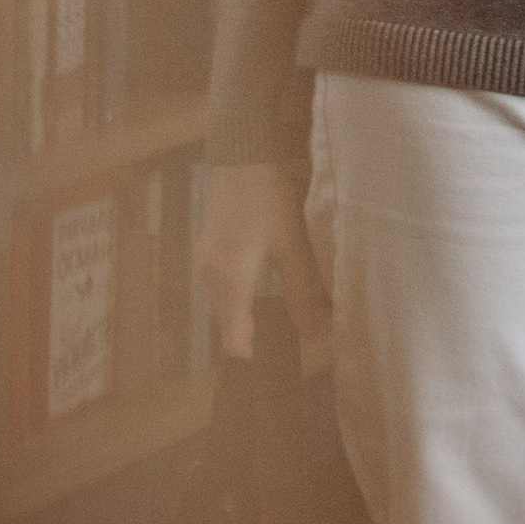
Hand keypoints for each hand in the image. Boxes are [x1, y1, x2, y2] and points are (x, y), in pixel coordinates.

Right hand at [197, 160, 329, 361]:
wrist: (241, 155)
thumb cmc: (269, 199)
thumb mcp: (293, 246)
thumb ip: (303, 293)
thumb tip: (319, 334)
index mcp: (232, 281)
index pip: (232, 337)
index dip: (247, 355)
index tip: (265, 368)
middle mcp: (211, 275)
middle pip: (224, 322)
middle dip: (243, 338)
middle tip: (270, 349)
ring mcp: (205, 258)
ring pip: (219, 302)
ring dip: (237, 317)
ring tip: (262, 324)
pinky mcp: (207, 244)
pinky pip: (216, 284)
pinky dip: (232, 296)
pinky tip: (253, 288)